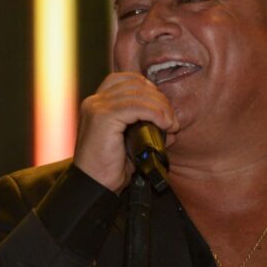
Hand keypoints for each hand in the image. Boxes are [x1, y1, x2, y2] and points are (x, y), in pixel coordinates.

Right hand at [74, 72, 178, 192]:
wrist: (94, 186)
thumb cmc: (110, 168)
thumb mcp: (132, 143)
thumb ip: (148, 129)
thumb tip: (171, 123)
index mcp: (98, 103)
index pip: (127, 79)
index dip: (149, 89)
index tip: (163, 109)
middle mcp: (95, 101)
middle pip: (135, 83)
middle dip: (159, 99)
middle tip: (172, 120)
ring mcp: (97, 107)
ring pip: (138, 93)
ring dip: (161, 107)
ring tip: (171, 124)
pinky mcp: (102, 117)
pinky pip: (136, 106)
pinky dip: (155, 113)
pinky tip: (165, 124)